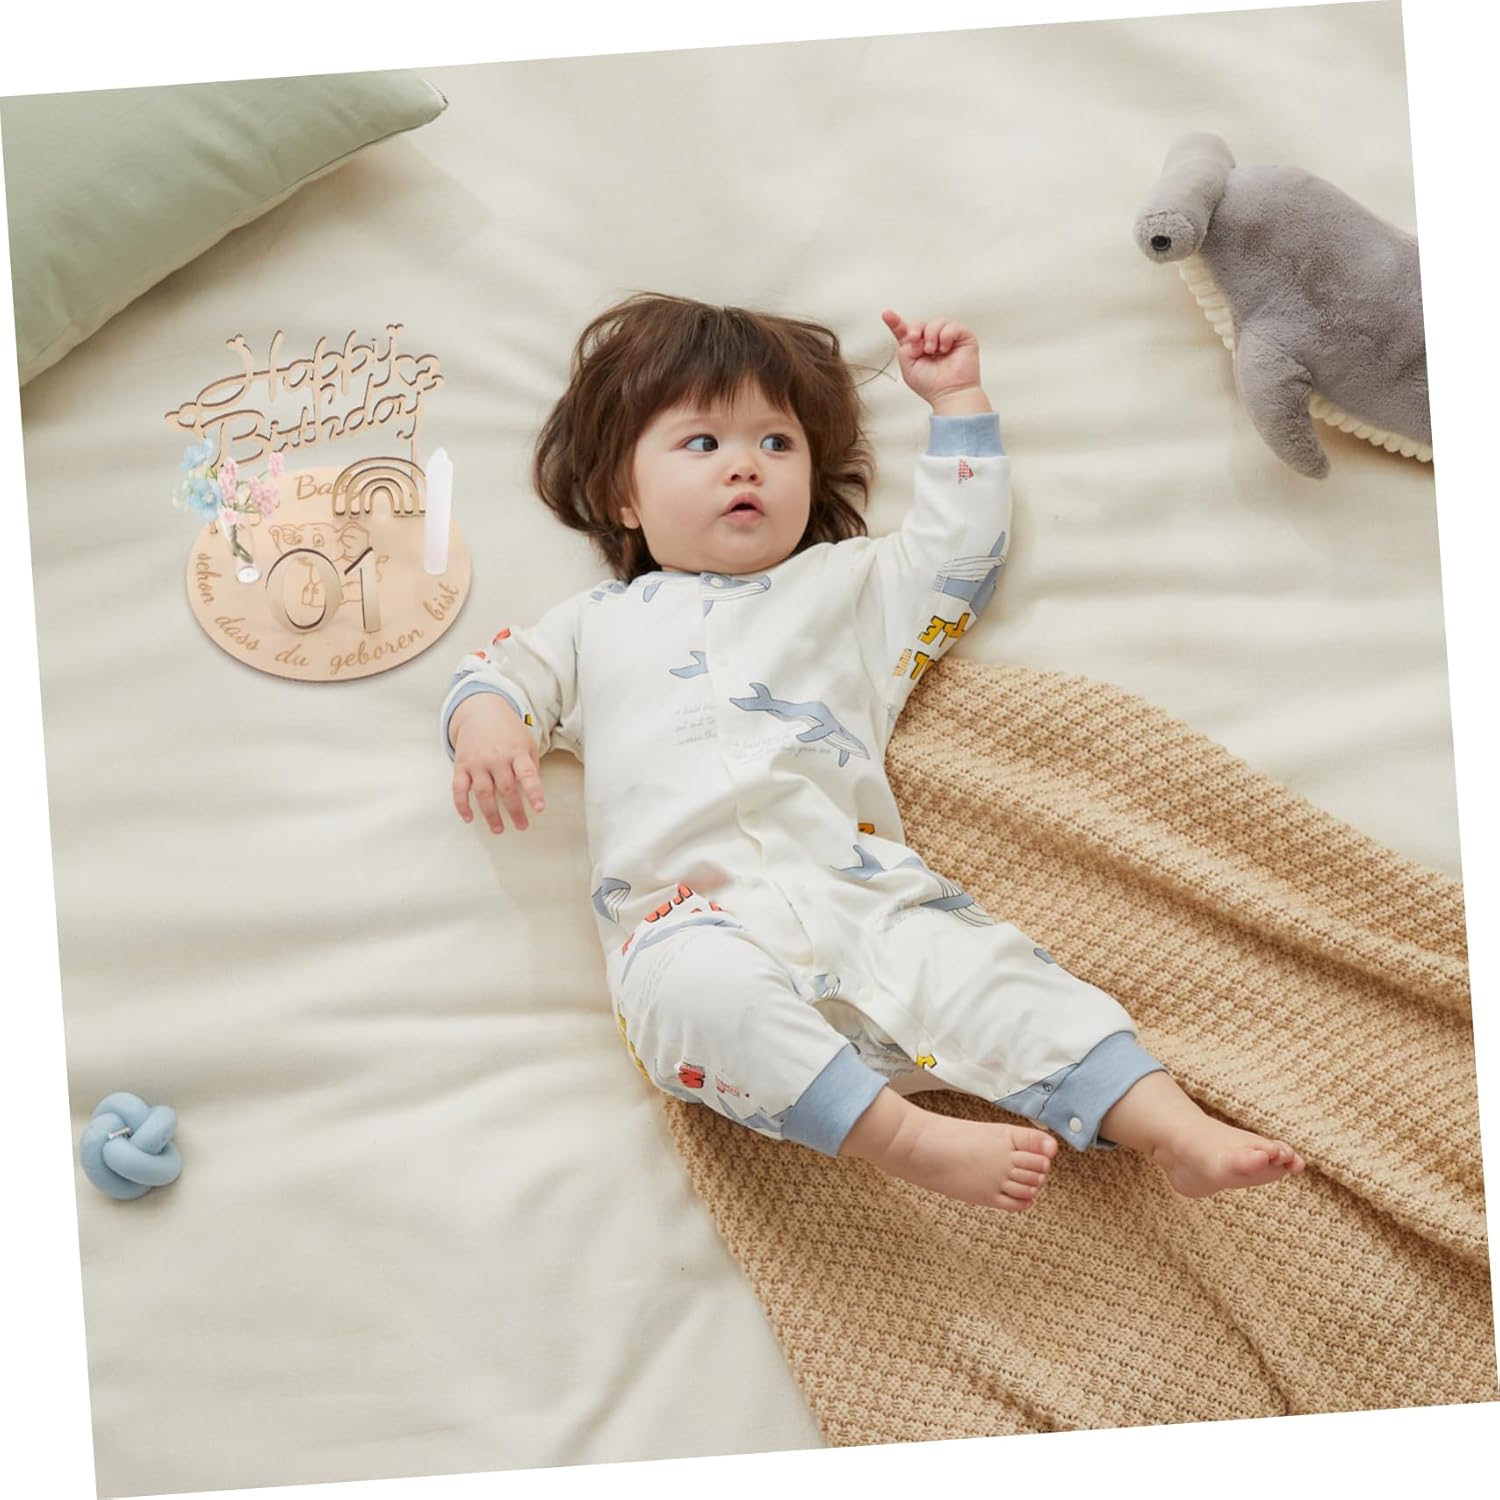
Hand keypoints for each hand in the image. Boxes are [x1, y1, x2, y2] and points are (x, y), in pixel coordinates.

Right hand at [450, 694, 545, 833]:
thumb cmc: (507, 730)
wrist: (480, 711)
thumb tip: (531, 791)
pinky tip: (469, 818)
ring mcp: (477, 763)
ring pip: (484, 794)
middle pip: (506, 789)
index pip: (527, 774)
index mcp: (516, 751)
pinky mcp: (461, 766)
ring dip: (491, 815)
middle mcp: (496, 758)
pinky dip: (462, 805)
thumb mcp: (526, 742)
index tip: (539, 809)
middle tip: (522, 826)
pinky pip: (459, 789)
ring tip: (499, 829)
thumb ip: (530, 765)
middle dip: (515, 811)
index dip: (534, 792)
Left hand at [881, 310, 988, 413]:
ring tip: (933, 351)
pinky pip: (952, 326)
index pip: (906, 331)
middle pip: (920, 324)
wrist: (949, 393)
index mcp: (918, 348)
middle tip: (916, 342)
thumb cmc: (931, 385)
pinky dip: (946, 336)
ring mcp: (948, 338)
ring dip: (931, 336)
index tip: (886, 314)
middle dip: (915, 330)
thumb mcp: (909, 367)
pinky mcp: (963, 337)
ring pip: (936, 322)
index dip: (895, 322)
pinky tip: (945, 349)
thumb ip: (905, 348)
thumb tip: (913, 336)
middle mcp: (932, 341)